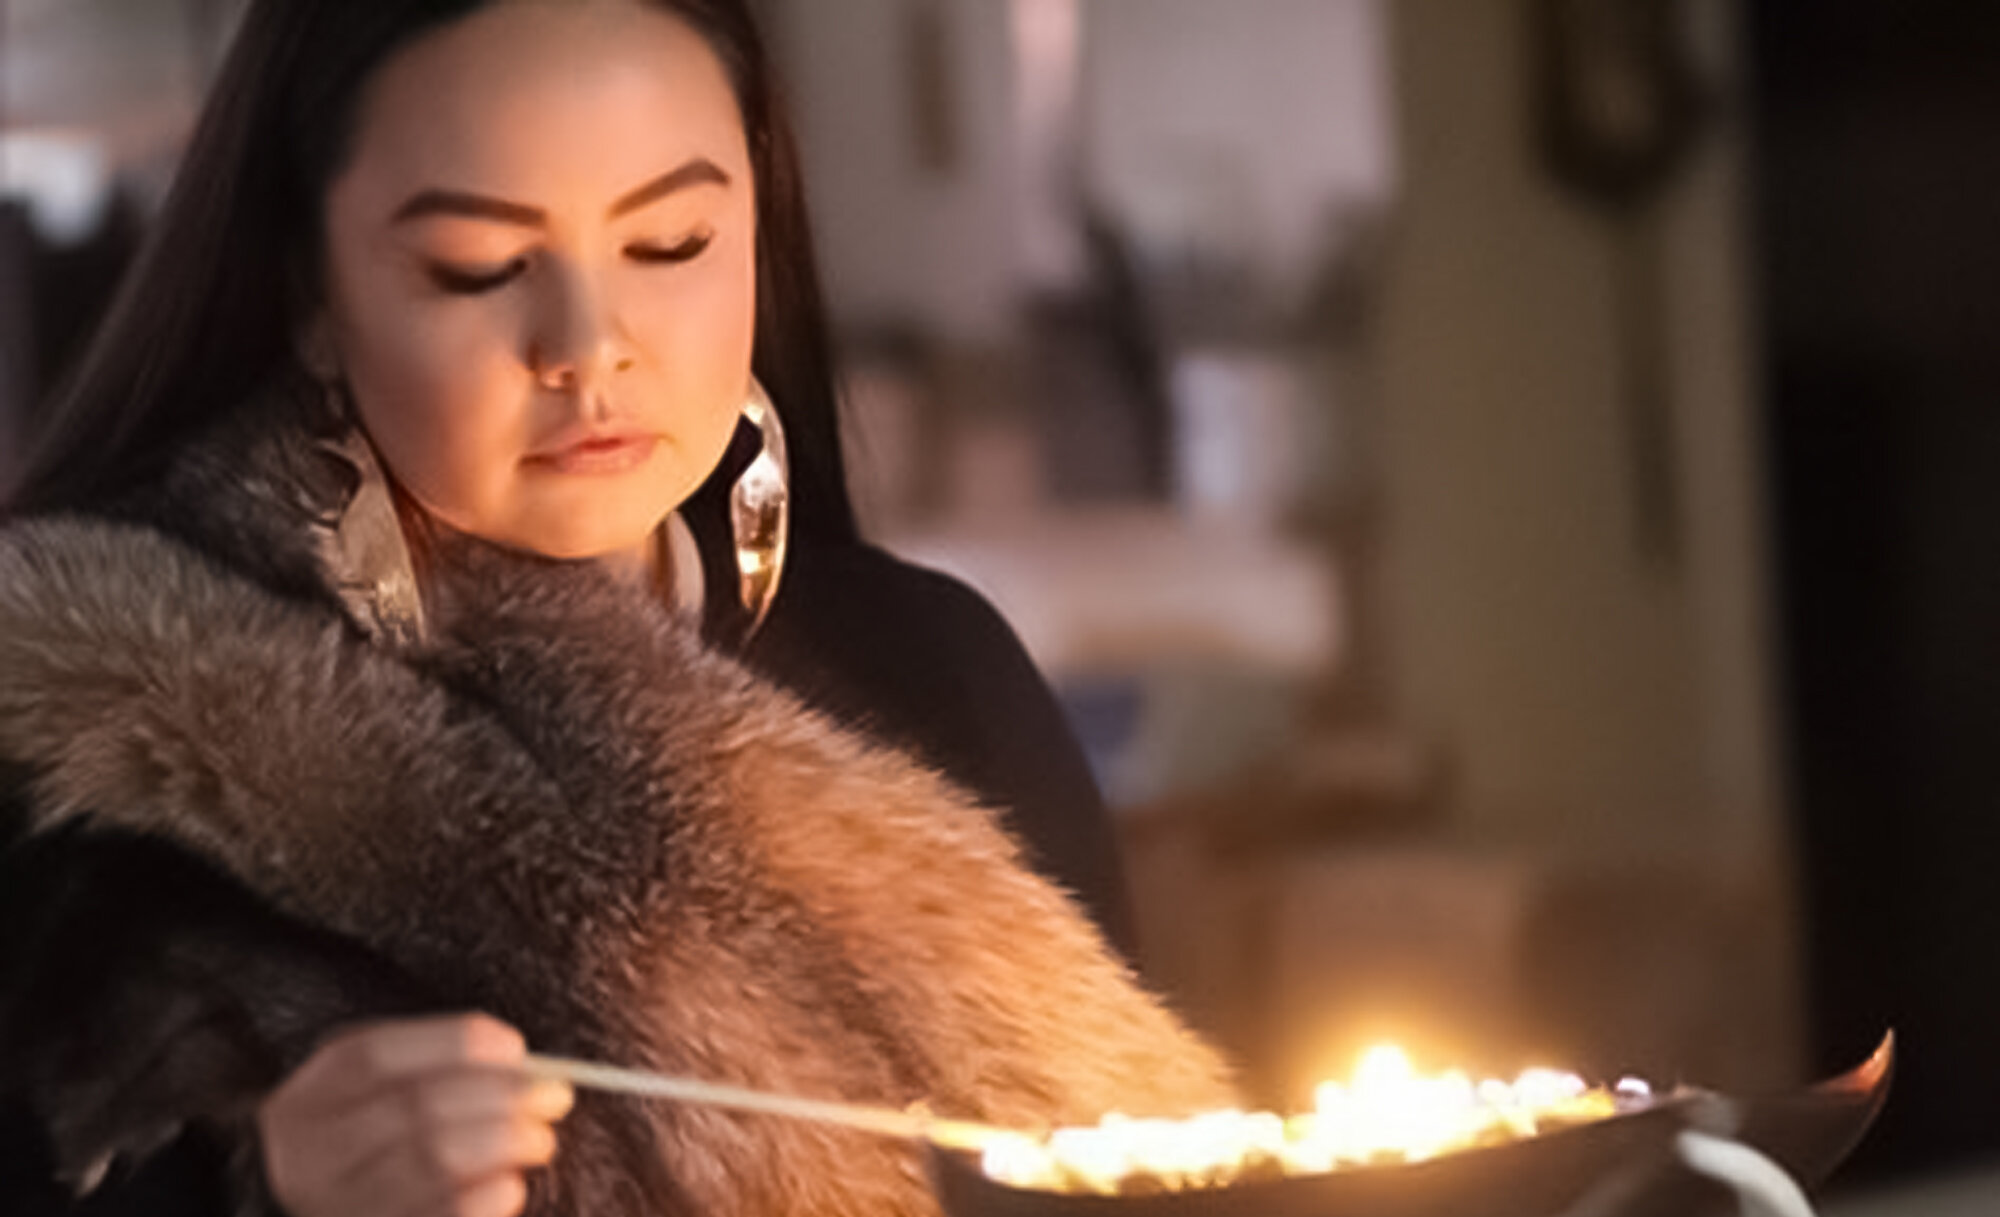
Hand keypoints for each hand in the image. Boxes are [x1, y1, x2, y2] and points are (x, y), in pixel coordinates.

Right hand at [258, 1014, 573, 1216]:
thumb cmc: (367, 1152)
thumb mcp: (373, 1102)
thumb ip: (433, 1075)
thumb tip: (526, 1069)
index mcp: (308, 1101)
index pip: (376, 1055)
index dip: (454, 1044)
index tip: (516, 1048)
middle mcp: (310, 1155)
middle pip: (416, 1106)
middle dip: (501, 1095)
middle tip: (555, 1096)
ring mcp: (337, 1207)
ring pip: (434, 1159)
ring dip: (506, 1141)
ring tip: (541, 1140)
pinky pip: (446, 1214)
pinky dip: (490, 1196)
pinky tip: (511, 1186)